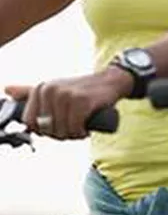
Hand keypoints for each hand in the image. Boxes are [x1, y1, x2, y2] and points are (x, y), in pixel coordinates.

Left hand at [4, 67, 130, 139]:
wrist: (111, 81)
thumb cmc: (82, 89)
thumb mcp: (53, 88)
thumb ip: (28, 91)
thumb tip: (6, 89)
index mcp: (40, 88)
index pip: (30, 123)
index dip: (45, 129)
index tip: (59, 122)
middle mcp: (50, 90)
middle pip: (46, 129)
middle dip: (62, 132)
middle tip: (74, 123)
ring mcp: (66, 94)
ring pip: (61, 130)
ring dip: (74, 133)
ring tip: (81, 124)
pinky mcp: (82, 101)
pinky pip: (75, 128)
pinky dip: (82, 131)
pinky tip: (87, 125)